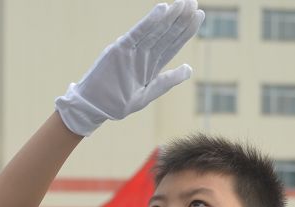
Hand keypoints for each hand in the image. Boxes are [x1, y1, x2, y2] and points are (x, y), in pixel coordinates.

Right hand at [55, 0, 204, 135]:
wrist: (95, 109)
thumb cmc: (118, 103)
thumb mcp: (147, 94)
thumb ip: (167, 81)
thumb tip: (189, 69)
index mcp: (152, 64)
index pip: (173, 43)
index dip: (186, 30)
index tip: (199, 15)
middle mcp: (143, 54)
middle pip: (167, 34)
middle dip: (181, 19)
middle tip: (194, 2)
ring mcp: (132, 50)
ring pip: (155, 31)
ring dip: (170, 16)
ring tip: (183, 2)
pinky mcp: (120, 49)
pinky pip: (138, 33)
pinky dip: (150, 22)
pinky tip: (162, 9)